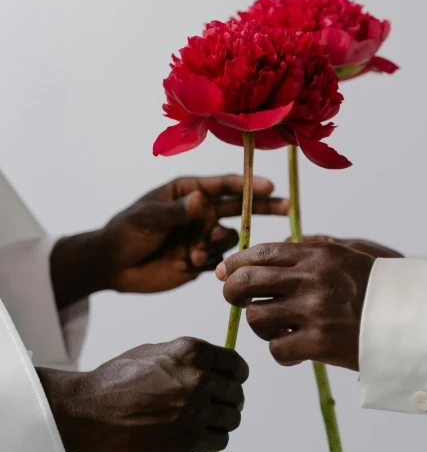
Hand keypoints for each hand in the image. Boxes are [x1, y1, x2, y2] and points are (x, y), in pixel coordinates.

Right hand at [37, 337, 248, 451]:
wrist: (88, 413)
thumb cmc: (115, 380)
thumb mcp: (153, 352)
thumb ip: (185, 358)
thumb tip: (209, 366)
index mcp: (192, 353)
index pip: (236, 364)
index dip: (236, 374)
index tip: (233, 381)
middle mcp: (199, 380)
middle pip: (237, 393)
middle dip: (229, 399)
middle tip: (218, 406)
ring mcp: (195, 412)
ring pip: (232, 419)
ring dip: (222, 421)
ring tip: (206, 423)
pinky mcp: (188, 442)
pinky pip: (220, 440)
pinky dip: (213, 439)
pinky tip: (198, 436)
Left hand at [51, 175, 287, 307]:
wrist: (114, 266)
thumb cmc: (126, 231)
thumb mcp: (147, 218)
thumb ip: (175, 211)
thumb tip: (200, 201)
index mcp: (189, 191)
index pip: (223, 185)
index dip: (247, 185)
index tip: (270, 186)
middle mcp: (201, 211)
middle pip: (239, 206)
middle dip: (263, 206)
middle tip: (286, 206)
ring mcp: (203, 235)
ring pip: (230, 236)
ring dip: (220, 243)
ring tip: (196, 252)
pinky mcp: (203, 259)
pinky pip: (222, 259)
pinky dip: (213, 262)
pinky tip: (193, 263)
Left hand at [216, 239, 401, 369]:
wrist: (417, 321)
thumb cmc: (383, 287)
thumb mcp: (353, 253)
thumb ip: (318, 246)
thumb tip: (287, 242)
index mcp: (319, 254)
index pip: (261, 253)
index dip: (235, 263)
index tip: (224, 271)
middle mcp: (312, 279)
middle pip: (246, 282)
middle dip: (231, 292)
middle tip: (236, 300)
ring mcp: (314, 312)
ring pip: (256, 318)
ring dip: (261, 325)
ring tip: (278, 327)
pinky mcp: (320, 344)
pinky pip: (276, 349)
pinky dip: (281, 352)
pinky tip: (295, 349)